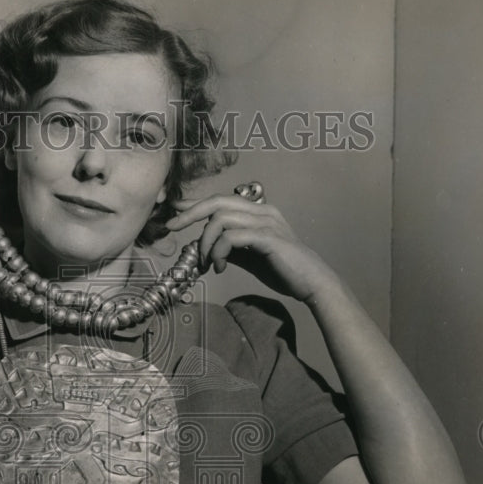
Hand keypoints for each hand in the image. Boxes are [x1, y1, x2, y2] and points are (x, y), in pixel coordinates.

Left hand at [164, 190, 338, 301]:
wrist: (311, 283)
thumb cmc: (283, 270)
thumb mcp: (250, 257)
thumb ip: (231, 248)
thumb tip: (207, 248)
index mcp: (257, 212)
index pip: (220, 200)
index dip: (195, 203)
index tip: (174, 209)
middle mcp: (262, 211)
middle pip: (216, 202)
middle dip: (189, 214)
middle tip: (171, 227)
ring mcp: (265, 222)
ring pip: (220, 220)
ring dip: (206, 242)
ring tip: (208, 262)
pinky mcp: (267, 238)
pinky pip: (231, 237)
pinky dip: (219, 252)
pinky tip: (220, 267)